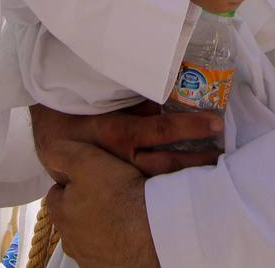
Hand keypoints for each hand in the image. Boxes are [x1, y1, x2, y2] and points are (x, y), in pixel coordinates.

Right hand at [30, 102, 221, 181]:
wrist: (49, 134)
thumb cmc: (82, 105)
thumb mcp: (108, 94)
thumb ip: (140, 96)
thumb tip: (175, 86)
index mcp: (118, 133)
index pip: (161, 131)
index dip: (190, 127)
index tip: (216, 123)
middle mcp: (120, 161)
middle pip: (167, 166)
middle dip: (198, 162)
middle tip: (226, 156)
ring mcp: (118, 178)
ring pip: (159, 182)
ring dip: (188, 176)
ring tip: (215, 173)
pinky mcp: (116, 187)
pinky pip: (147, 188)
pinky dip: (169, 187)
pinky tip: (187, 185)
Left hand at [45, 141, 157, 267]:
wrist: (152, 229)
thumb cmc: (119, 193)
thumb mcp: (86, 159)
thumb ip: (61, 153)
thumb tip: (49, 150)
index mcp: (60, 213)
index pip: (56, 193)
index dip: (73, 180)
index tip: (91, 175)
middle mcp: (69, 241)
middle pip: (72, 216)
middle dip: (85, 204)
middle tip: (109, 190)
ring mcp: (89, 258)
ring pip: (89, 235)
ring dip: (100, 223)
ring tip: (122, 209)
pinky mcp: (108, 267)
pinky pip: (107, 251)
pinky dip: (115, 241)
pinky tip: (130, 229)